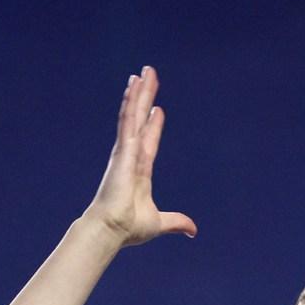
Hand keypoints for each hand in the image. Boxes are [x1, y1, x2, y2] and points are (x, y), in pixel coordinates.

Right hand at [85, 64, 196, 246]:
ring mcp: (126, 151)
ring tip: (143, 73)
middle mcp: (131, 157)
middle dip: (145, 100)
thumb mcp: (159, 222)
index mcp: (140, 171)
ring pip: (134, 115)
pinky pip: (129, 120)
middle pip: (141, 121)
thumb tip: (193, 230)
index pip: (149, 142)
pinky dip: (132, 102)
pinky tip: (134, 85)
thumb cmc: (128, 228)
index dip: (154, 126)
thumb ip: (176, 222)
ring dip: (139, 93)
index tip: (158, 110)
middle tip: (148, 78)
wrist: (111, 230)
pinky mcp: (123, 150)